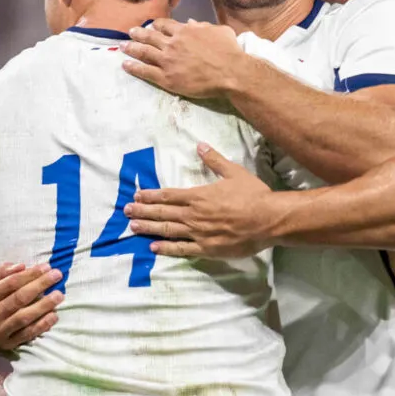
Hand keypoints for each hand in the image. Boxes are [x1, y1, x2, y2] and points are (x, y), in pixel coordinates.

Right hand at [0, 263, 63, 356]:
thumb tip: (21, 267)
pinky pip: (27, 335)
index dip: (30, 274)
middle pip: (19, 298)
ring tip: (59, 295)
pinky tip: (54, 316)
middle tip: (58, 275)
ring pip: (24, 318)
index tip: (47, 267)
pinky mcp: (6, 345)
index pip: (11, 283)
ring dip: (44, 306)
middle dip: (40, 285)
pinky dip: (41, 326)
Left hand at [122, 19, 246, 98]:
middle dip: (138, 33)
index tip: (151, 25)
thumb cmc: (228, 51)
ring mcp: (167, 61)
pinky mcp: (166, 78)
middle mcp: (172, 44)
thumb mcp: (219, 31)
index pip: (165, 25)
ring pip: (144, 52)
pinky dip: (134, 67)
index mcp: (184, 31)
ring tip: (122, 46)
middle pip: (150, 36)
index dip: (156, 24)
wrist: (230, 72)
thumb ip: (203, 26)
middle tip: (130, 32)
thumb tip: (192, 22)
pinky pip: (146, 71)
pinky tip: (125, 65)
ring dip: (131, 48)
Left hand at [124, 144, 278, 258]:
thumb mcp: (234, 172)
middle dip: (143, 211)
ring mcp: (199, 233)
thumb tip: (200, 145)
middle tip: (126, 211)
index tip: (137, 195)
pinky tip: (153, 248)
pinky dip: (166, 248)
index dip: (151, 195)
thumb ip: (215, 160)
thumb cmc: (253, 194)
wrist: (268, 219)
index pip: (168, 195)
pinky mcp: (207, 249)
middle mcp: (194, 215)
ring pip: (168, 230)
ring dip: (149, 228)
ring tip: (132, 227)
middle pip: (163, 212)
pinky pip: (182, 249)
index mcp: (199, 195)